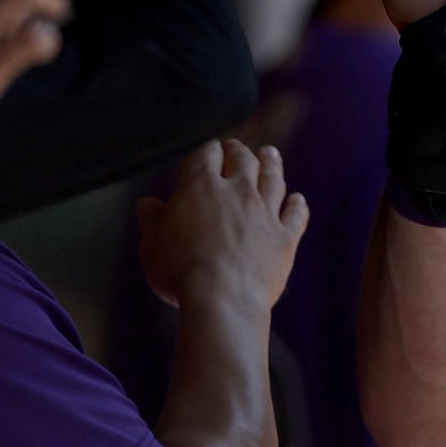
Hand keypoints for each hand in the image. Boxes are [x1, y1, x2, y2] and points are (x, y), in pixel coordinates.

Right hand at [135, 140, 307, 310]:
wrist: (222, 298)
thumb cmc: (180, 271)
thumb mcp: (152, 243)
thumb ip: (151, 219)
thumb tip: (148, 204)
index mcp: (201, 185)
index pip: (206, 153)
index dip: (208, 150)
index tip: (210, 149)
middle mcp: (238, 191)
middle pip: (243, 159)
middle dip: (239, 151)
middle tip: (237, 148)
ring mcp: (265, 212)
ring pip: (273, 178)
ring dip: (272, 164)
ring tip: (270, 154)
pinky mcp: (284, 237)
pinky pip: (296, 214)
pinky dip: (297, 204)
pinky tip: (297, 199)